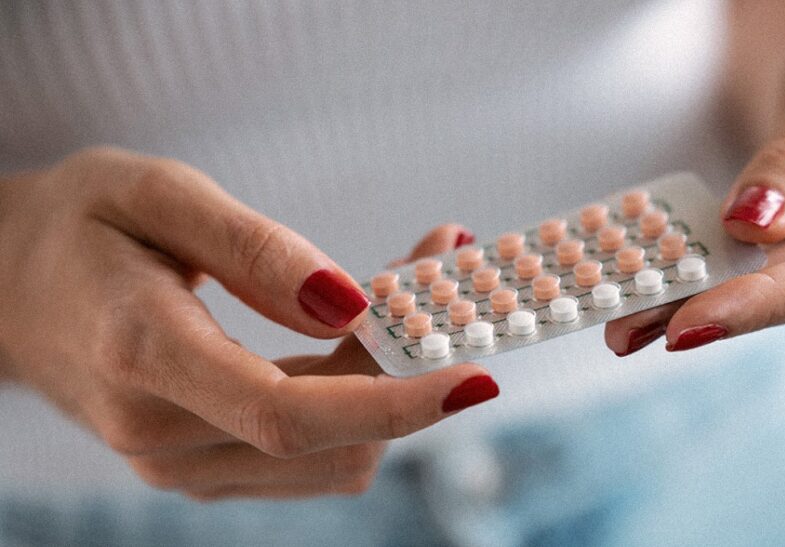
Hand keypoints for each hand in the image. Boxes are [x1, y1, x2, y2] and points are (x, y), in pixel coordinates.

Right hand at [0, 147, 497, 498]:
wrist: (9, 287)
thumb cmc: (78, 225)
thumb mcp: (156, 194)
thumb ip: (255, 251)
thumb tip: (350, 305)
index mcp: (143, 357)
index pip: (291, 415)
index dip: (395, 402)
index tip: (475, 373)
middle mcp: (160, 434)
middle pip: (328, 436)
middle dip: (408, 368)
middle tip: (442, 273)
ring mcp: (178, 463)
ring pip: (330, 457)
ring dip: (388, 386)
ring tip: (402, 296)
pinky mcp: (200, 466)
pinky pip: (308, 455)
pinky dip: (356, 404)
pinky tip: (362, 340)